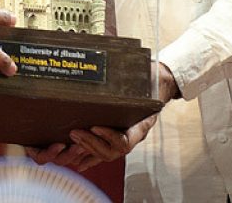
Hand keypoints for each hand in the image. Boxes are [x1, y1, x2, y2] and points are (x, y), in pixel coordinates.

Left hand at [27, 63, 175, 170]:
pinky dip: (90, 159)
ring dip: (87, 149)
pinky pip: (103, 154)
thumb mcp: (150, 80)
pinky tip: (79, 162)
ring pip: (106, 154)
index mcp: (141, 125)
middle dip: (92, 143)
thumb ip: (141, 79)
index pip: (125, 141)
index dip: (109, 137)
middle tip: (75, 132)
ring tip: (73, 138)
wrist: (158, 86)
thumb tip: (131, 68)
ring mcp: (124, 138)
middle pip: (113, 151)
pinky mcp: (116, 138)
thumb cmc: (152, 82)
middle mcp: (133, 135)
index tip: (94, 127)